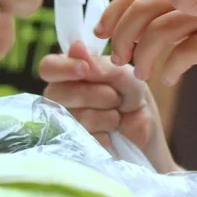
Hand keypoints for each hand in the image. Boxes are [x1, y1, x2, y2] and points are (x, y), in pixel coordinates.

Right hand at [39, 40, 174, 171]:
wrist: (147, 137)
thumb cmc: (135, 101)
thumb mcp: (128, 77)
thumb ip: (103, 65)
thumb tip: (76, 48)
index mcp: (69, 75)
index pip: (49, 67)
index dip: (64, 67)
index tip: (85, 69)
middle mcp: (58, 98)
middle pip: (60, 93)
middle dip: (99, 94)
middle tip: (116, 99)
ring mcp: (62, 125)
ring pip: (78, 117)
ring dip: (108, 116)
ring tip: (117, 117)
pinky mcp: (72, 148)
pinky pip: (87, 137)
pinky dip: (108, 134)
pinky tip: (112, 134)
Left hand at [101, 0, 196, 85]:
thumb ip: (175, 22)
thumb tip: (135, 37)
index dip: (113, 10)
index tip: (100, 32)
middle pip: (143, 7)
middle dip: (121, 35)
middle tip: (116, 59)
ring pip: (160, 29)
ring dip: (144, 55)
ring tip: (142, 74)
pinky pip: (186, 51)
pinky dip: (173, 66)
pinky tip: (171, 77)